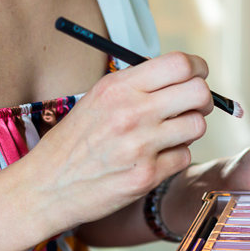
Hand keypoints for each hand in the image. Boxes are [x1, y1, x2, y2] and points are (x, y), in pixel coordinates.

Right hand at [21, 51, 213, 234]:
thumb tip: (182, 77)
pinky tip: (154, 159)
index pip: (180, 64)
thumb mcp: (97, 100)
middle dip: (202, 99)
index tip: (196, 76)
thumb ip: (137, 86)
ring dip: (189, 130)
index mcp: (118, 87)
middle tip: (192, 107)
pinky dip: (175, 157)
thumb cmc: (73, 143)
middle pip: (198, 92)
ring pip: (197, 126)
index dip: (197, 68)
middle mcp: (131, 112)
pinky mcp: (146, 176)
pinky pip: (184, 157)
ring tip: (169, 135)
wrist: (47, 186)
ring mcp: (140, 146)